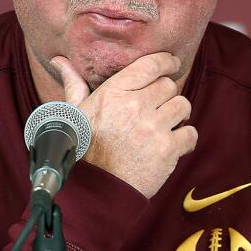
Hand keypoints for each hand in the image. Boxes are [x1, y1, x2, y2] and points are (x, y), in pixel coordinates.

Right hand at [52, 53, 196, 198]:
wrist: (96, 189)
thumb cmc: (82, 150)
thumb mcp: (75, 114)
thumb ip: (74, 85)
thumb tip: (60, 61)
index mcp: (113, 94)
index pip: (149, 65)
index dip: (166, 61)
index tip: (171, 63)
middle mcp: (135, 107)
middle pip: (168, 85)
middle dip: (166, 95)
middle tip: (158, 107)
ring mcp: (153, 128)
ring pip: (182, 105)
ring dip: (178, 114)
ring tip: (167, 124)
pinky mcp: (168, 150)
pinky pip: (190, 133)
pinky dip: (186, 139)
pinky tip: (173, 144)